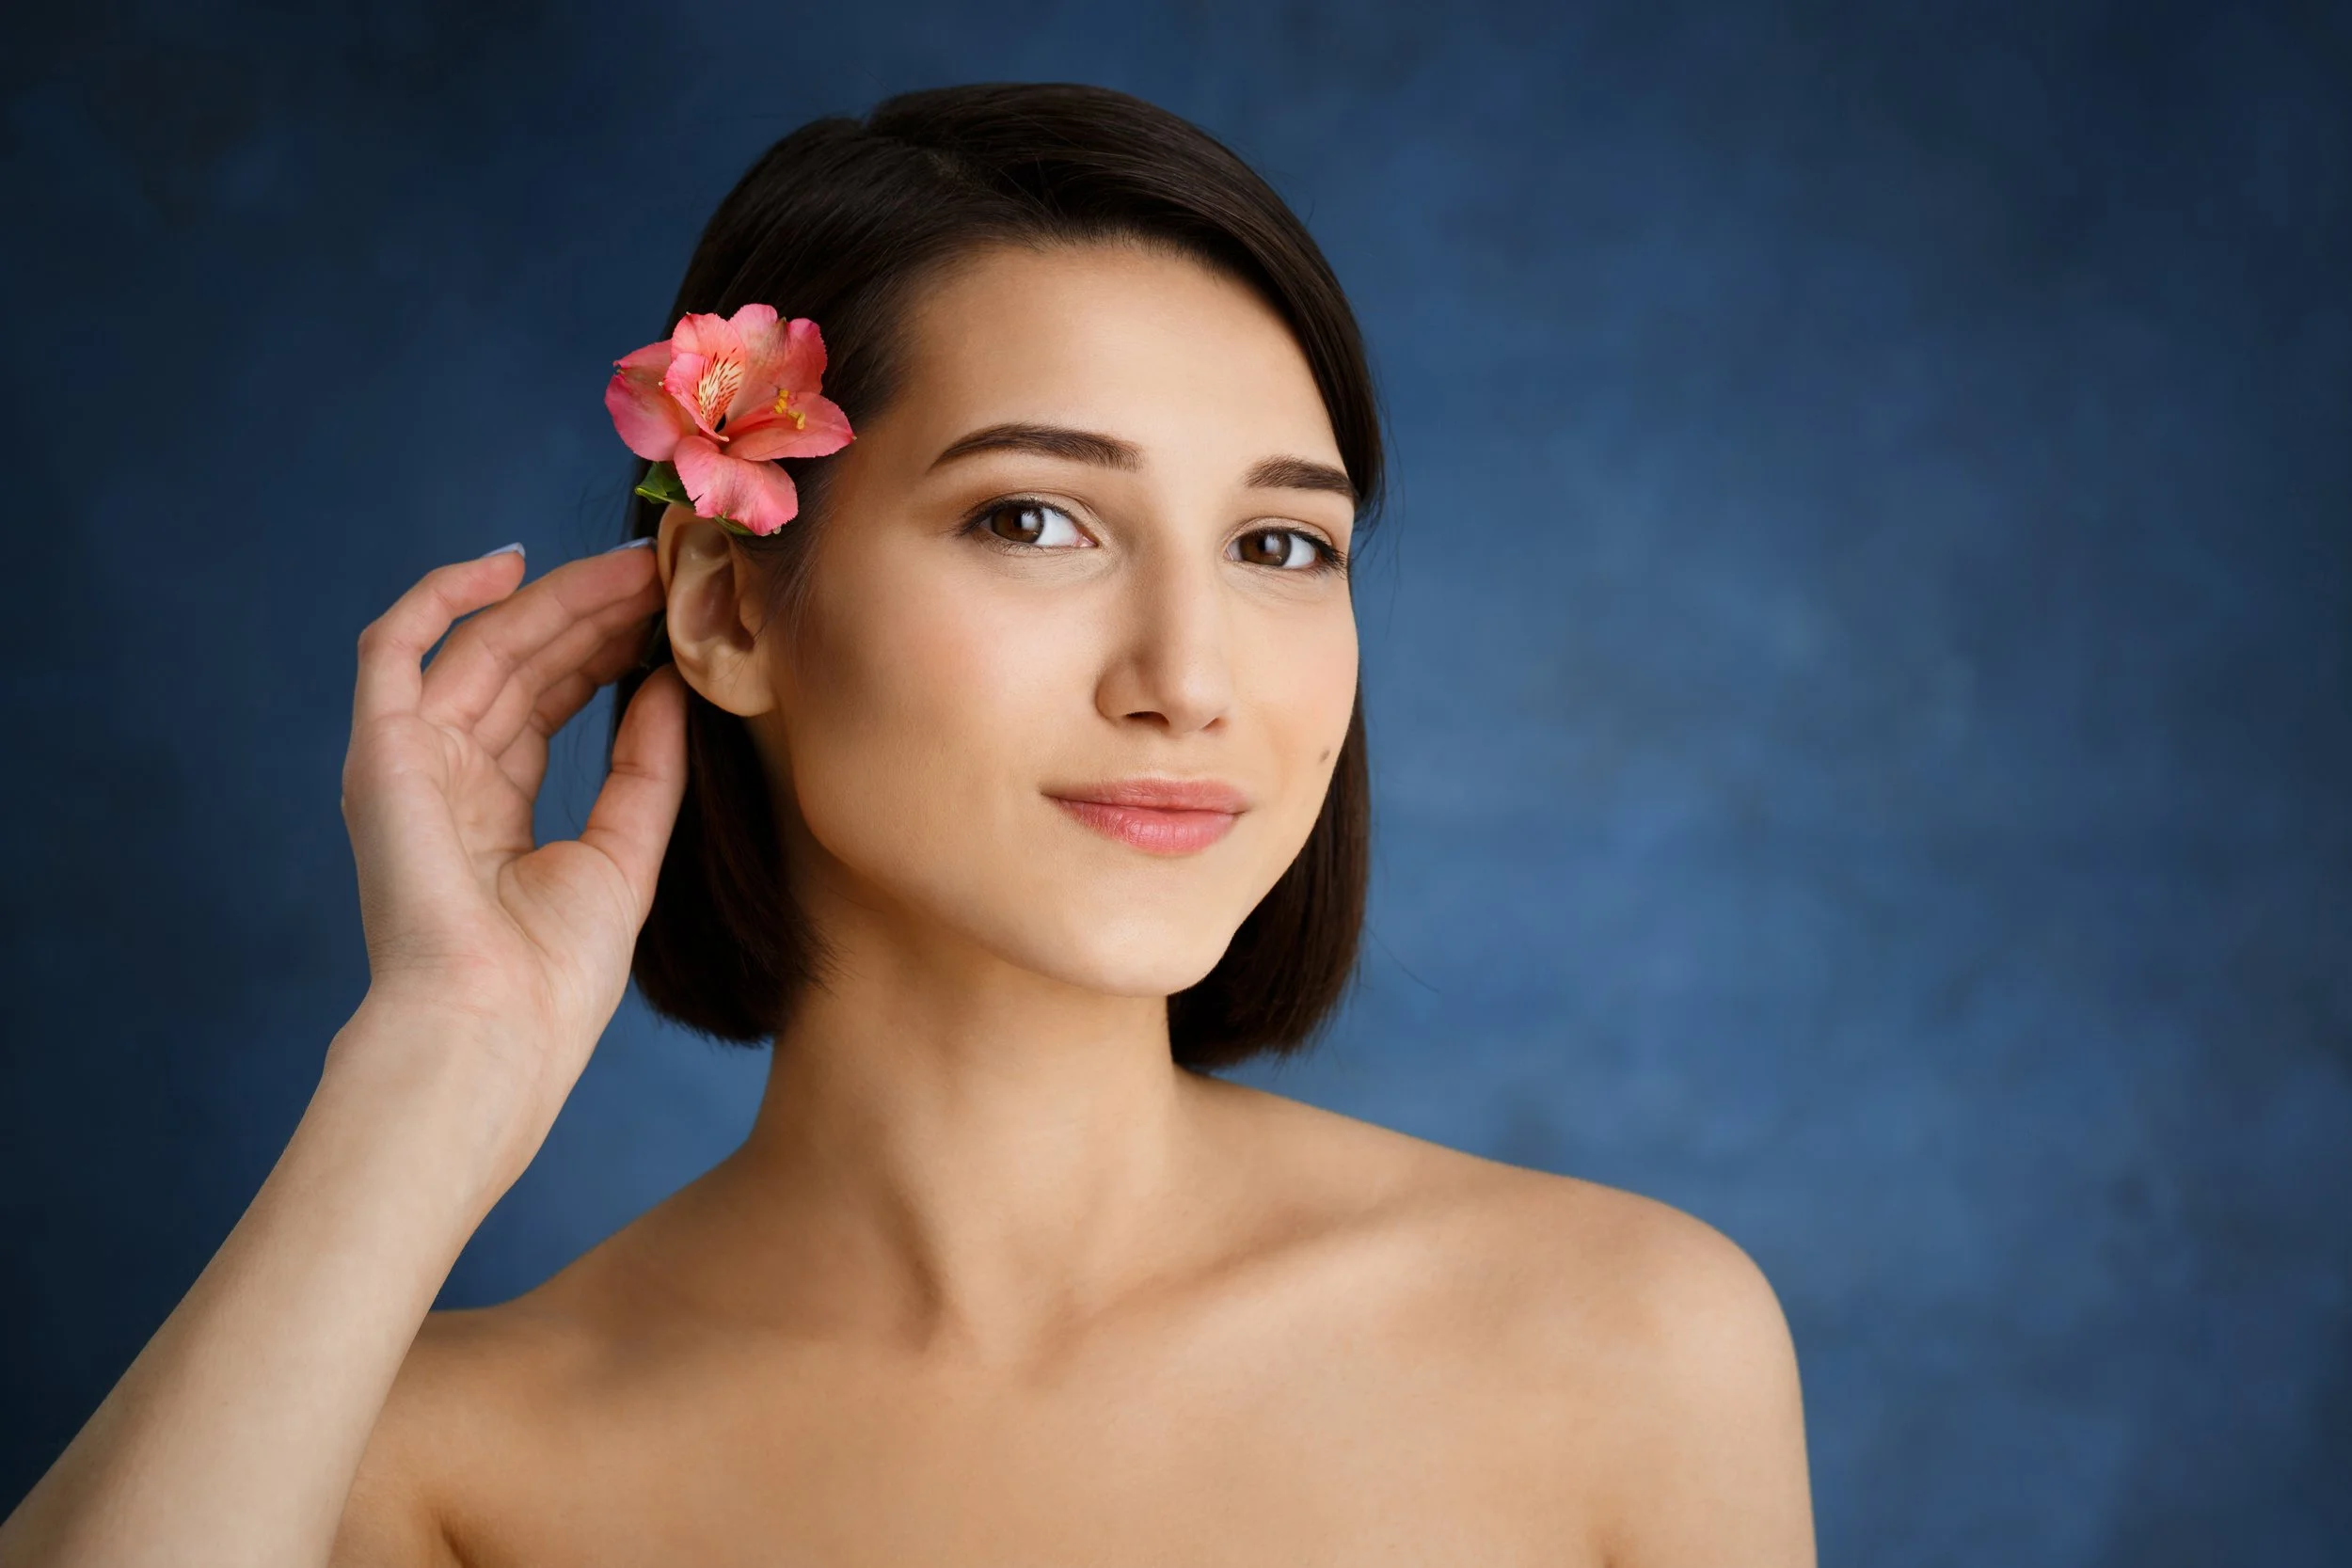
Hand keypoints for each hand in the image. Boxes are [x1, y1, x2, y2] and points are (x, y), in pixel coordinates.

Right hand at [330, 541, 685, 1190]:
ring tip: (632, 567)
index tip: (670, 609)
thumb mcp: (627, 854)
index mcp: (495, 810)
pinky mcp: (381, 751)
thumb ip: (647, 766)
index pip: (551, 701)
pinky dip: (443, 595)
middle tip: (663, 569)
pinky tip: (512, 563)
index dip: (607, 648)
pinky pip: (392, 647)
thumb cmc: (554, 976)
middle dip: (593, 613)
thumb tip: (670, 682)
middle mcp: (447, 777)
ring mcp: (410, 761)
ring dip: (557, 600)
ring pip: (481, 645)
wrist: (494, 1029)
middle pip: (523, 664)